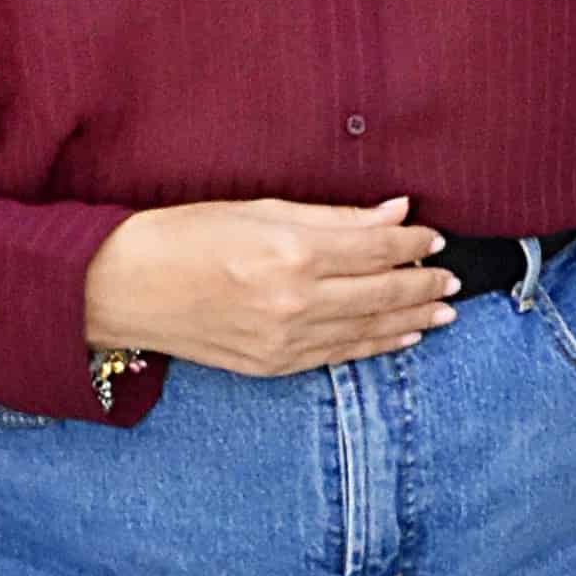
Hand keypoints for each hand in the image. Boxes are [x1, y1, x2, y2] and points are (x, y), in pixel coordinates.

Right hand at [81, 198, 454, 380]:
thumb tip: (393, 211)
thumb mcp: (258, 210)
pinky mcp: (273, 365)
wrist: (123, 289)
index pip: (375, 247)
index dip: (411, 242)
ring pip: (367, 331)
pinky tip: (399, 338)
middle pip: (382, 293)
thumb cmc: (182, 236)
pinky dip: (374, 346)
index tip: (432, 236)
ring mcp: (285, 340)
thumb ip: (332, 216)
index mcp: (291, 252)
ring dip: (411, 320)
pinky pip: (338, 356)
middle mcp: (295, 301)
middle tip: (452, 278)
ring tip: (442, 311)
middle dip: (423, 284)